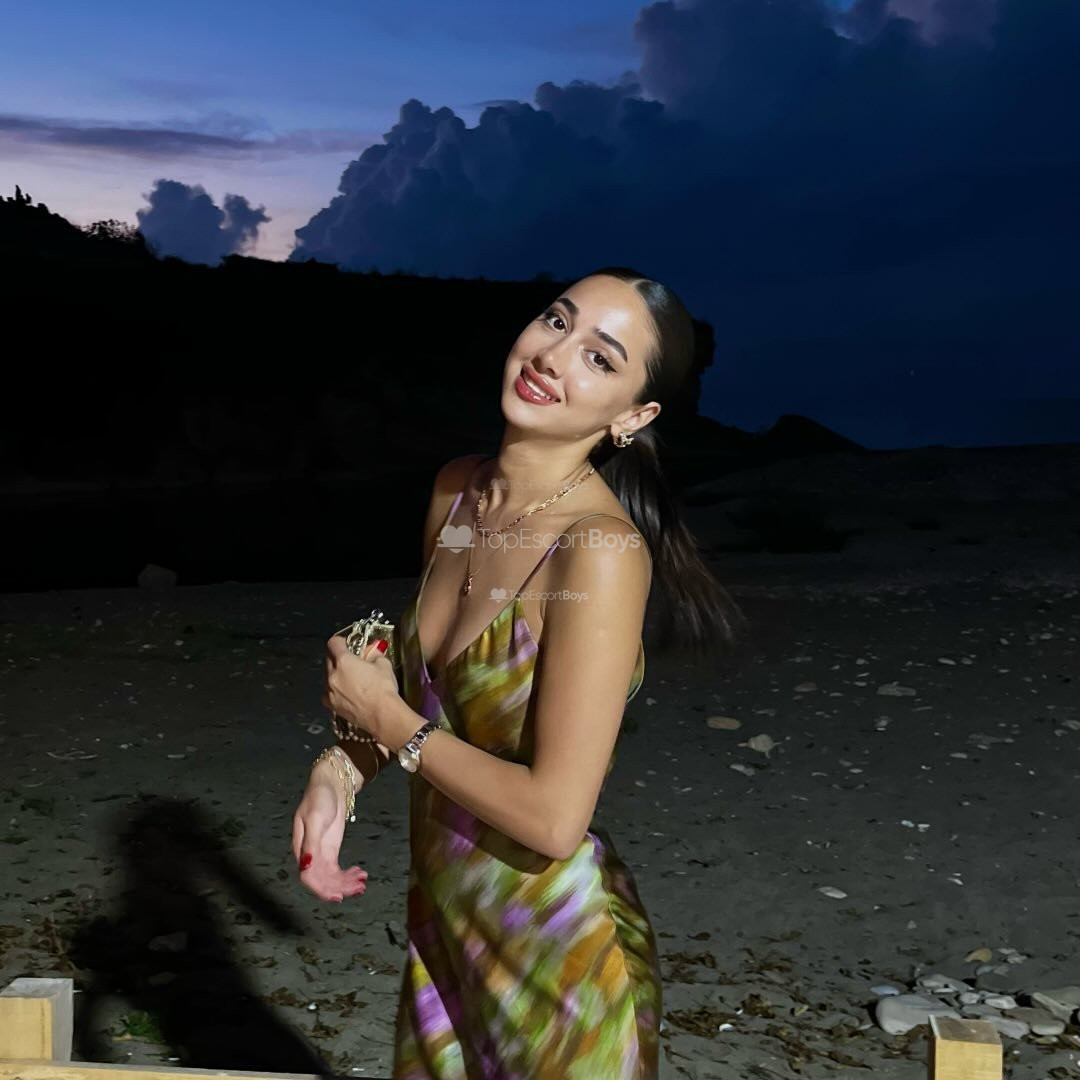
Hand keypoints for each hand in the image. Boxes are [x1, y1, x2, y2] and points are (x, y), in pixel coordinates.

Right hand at [291, 762, 368, 902]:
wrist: (330, 784)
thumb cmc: (318, 798)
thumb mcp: (314, 818)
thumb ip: (310, 844)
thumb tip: (305, 867)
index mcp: (301, 849)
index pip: (308, 877)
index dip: (322, 889)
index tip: (338, 896)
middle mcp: (310, 855)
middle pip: (321, 880)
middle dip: (339, 888)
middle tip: (358, 889)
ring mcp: (321, 854)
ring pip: (331, 877)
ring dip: (346, 883)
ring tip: (362, 883)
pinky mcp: (331, 850)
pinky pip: (337, 870)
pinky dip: (348, 875)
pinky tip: (360, 875)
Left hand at [323, 636, 399, 744]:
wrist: (382, 715)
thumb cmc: (383, 689)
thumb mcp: (384, 665)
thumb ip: (374, 655)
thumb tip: (373, 651)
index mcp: (344, 661)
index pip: (333, 643)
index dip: (340, 641)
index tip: (347, 644)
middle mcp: (332, 675)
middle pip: (328, 659)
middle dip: (338, 657)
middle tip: (351, 661)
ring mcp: (329, 691)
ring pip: (327, 676)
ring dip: (335, 674)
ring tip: (350, 678)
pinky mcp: (331, 706)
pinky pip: (328, 692)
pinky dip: (334, 689)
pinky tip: (345, 692)